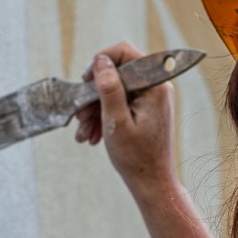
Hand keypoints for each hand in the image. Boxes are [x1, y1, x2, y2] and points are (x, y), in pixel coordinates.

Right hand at [76, 41, 176, 201]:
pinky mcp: (146, 110)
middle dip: (95, 95)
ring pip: (115, 91)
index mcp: (155, 86)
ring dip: (96, 109)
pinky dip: (105, 116)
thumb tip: (101, 60)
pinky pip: (120, 103)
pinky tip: (92, 135)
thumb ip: (109, 88)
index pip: (126, 53)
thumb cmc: (136, 158)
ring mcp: (152, 99)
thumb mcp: (116, 122)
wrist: (152, 183)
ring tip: (84, 133)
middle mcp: (156, 88)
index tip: (86, 81)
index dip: (102, 62)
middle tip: (80, 116)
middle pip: (118, 74)